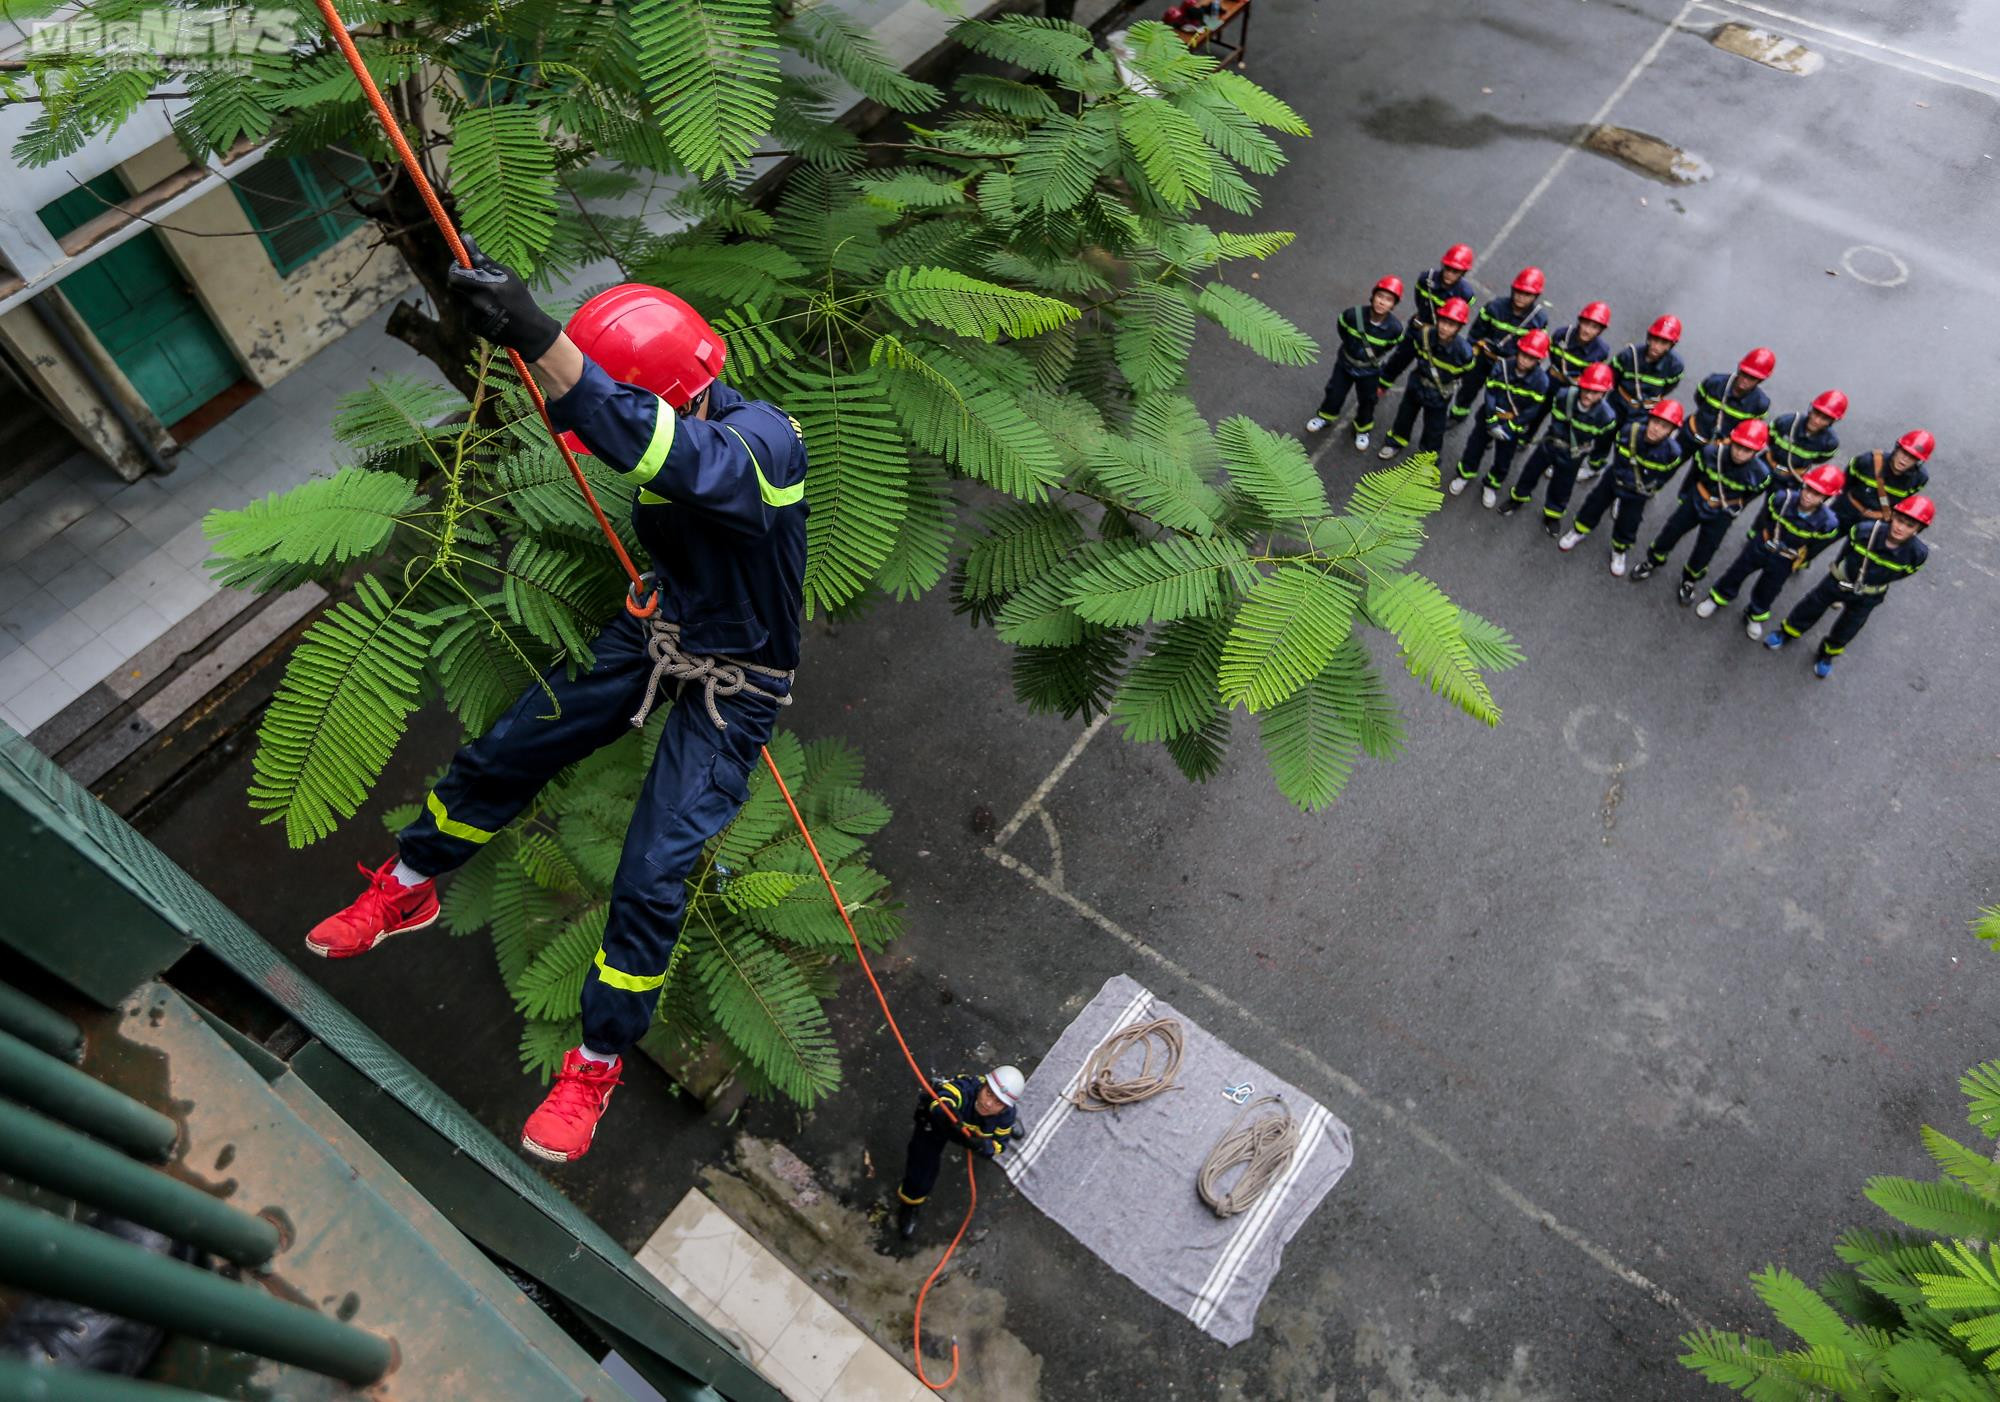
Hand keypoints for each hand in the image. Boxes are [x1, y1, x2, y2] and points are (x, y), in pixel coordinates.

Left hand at [445, 235, 562, 360]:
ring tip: (487, 298)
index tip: (464, 266)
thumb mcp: (507, 275)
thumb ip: (484, 260)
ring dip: (469, 294)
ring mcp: (471, 317)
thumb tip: (465, 239)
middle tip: (474, 280)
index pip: (455, 275)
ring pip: (460, 297)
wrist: (529, 332)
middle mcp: (476, 303)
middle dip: (461, 280)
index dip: (455, 268)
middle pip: (454, 286)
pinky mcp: (470, 326)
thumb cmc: (520, 299)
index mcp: (486, 287)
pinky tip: (488, 311)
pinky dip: (473, 307)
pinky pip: (465, 310)